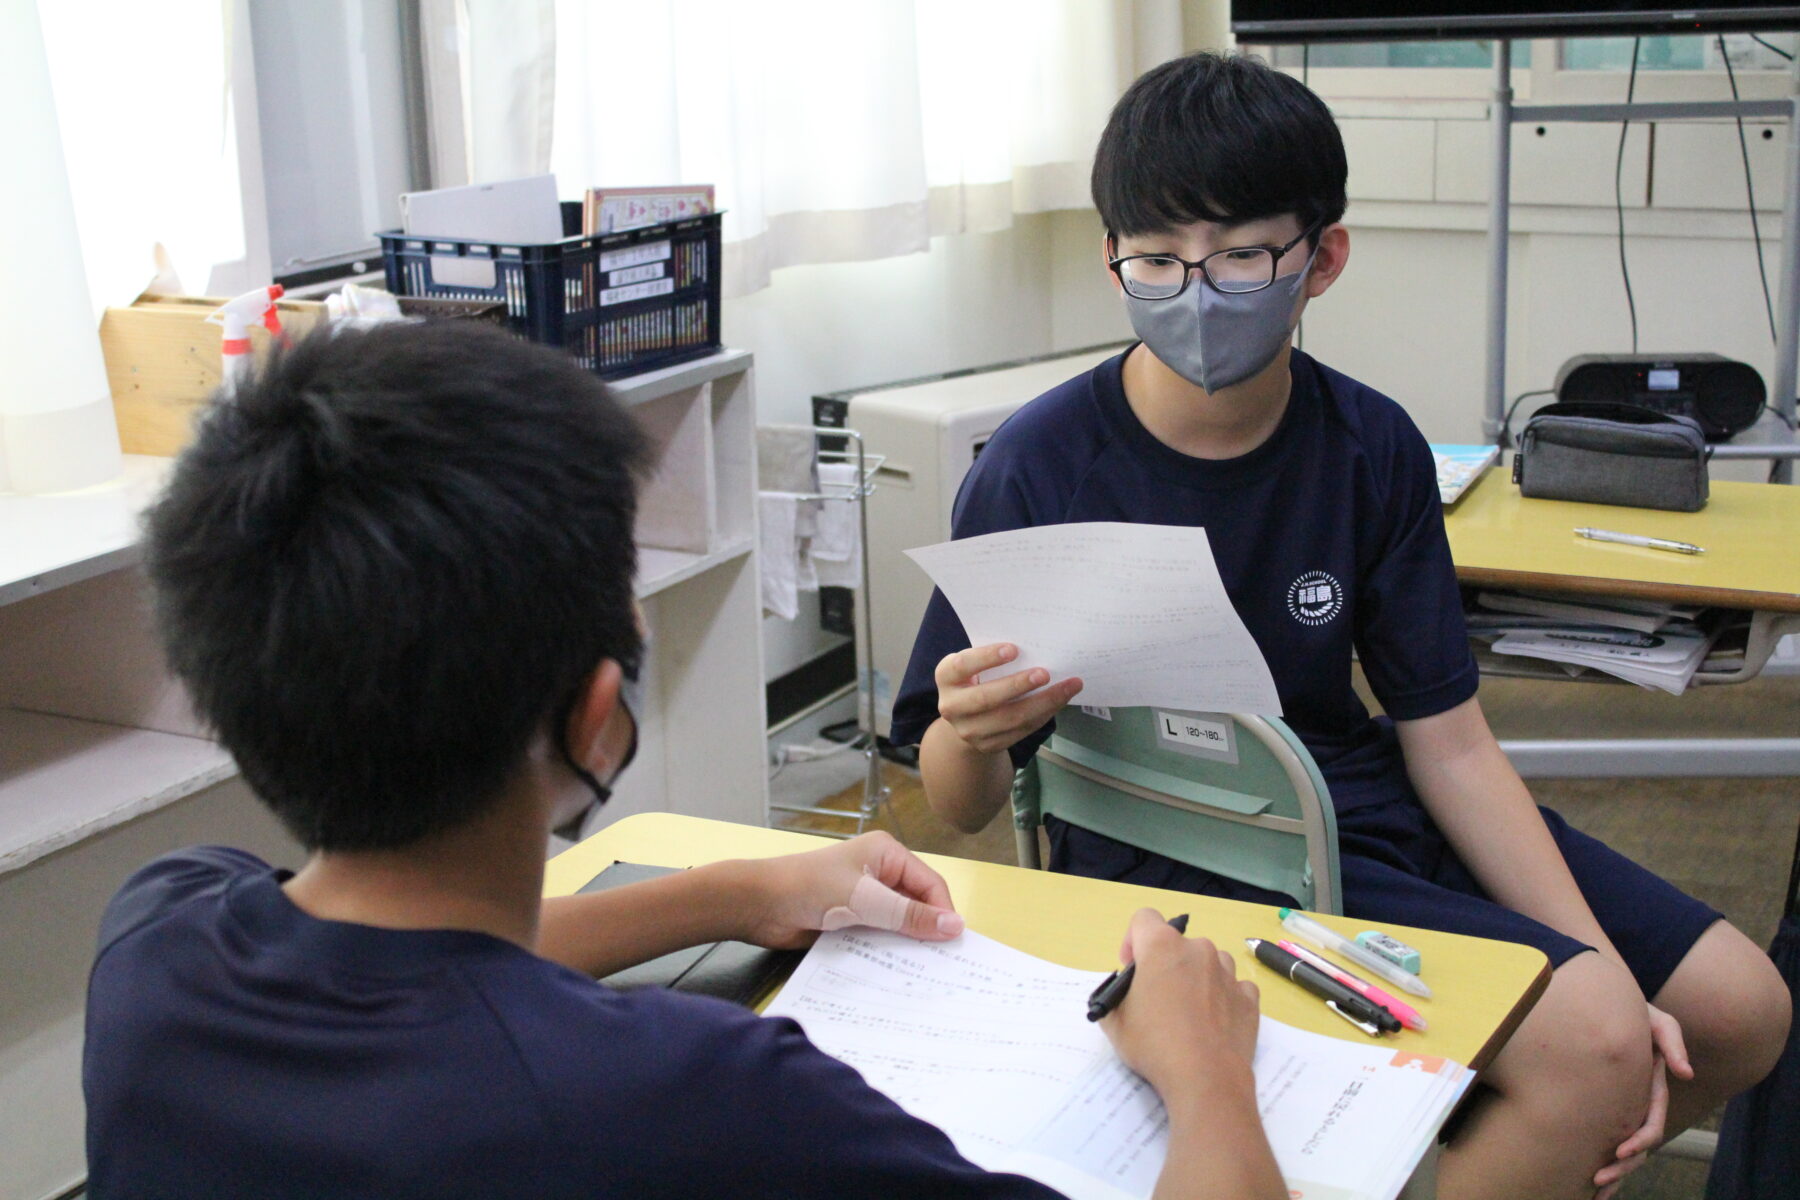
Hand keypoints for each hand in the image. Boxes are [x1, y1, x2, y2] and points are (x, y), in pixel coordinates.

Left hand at [735, 832, 964, 950]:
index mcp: (887, 853)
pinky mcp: (850, 919)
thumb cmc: (809, 888)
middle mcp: (879, 873)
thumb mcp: (864, 900)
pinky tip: (896, 971)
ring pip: (898, 923)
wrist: (758, 904)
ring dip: (907, 943)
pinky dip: (887, 950)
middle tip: (944, 963)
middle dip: (927, 930)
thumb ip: (909, 915)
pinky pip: (879, 936)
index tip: (955, 944)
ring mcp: (864, 897)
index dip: (943, 912)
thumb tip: (955, 926)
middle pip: (917, 904)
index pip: (930, 884)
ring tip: (925, 972)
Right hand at [936, 643, 1081, 755]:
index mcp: (946, 676)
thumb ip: (993, 657)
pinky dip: (1044, 714)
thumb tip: (1036, 646)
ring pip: (1009, 719)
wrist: (966, 718)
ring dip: (1043, 702)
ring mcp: (969, 730)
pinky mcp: (988, 746)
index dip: (987, 657)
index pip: (963, 666)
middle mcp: (951, 706)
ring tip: (1068, 686)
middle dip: (1018, 685)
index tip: (1014, 649)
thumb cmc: (976, 678)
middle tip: (1045, 673)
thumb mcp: (975, 664)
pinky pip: (1021, 731)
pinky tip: (1060, 701)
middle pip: (986, 698)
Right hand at [1098, 909, 1260, 1101]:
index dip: (1133, 940)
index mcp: (1161, 946)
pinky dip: (1222, 997)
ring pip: (1208, 962)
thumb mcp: (1115, 1022)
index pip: (1144, 918)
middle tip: (1157, 999)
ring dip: (1196, 978)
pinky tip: (1214, 1022)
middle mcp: (1198, 949)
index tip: (1132, 969)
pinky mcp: (1249, 997)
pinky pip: (1233, 986)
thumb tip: (1129, 993)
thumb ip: (1115, 996)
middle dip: (1166, 965)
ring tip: (1188, 1012)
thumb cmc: (1154, 1045)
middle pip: (1177, 944)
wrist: (1205, 1079)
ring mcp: (1228, 972)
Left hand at [1594, 1003, 1693, 1192]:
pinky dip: (1602, 1160)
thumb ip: (1673, 1041)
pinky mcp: (1607, 1106)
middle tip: (1597, 1179)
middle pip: (1637, 1147)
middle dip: (1621, 1167)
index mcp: (1654, 1090)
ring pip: (1624, 1150)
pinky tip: (1587, 1180)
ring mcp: (1625, 1107)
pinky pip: (1606, 1138)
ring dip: (1613, 1173)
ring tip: (1594, 1189)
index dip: (1639, 1141)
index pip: (1651, 1124)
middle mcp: (1641, 1104)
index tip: (1619, 1151)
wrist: (1611, 1005)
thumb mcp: (1659, 1021)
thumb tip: (1686, 1073)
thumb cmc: (1637, 1013)